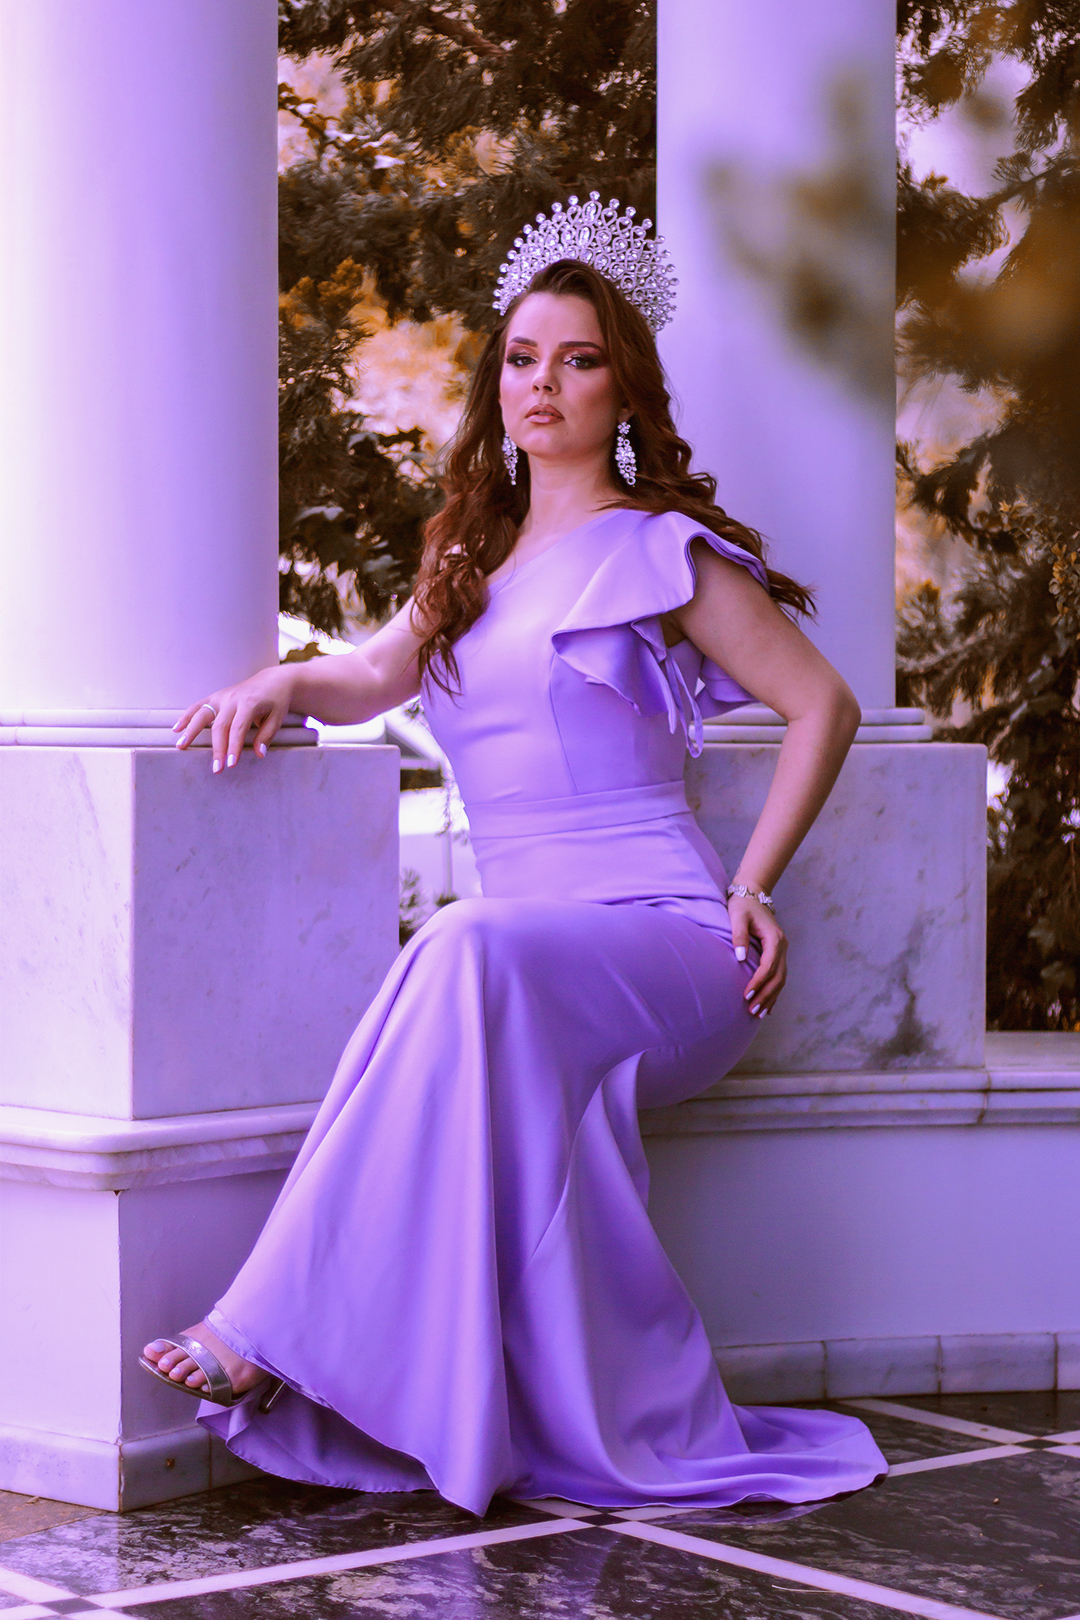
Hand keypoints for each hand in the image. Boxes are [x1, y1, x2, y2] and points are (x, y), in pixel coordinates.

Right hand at [173, 665, 296, 773]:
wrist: (273, 681)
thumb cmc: (276, 702)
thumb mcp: (277, 718)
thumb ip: (267, 735)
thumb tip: (260, 754)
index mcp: (249, 703)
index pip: (238, 728)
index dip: (234, 747)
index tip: (231, 765)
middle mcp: (232, 699)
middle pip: (220, 726)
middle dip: (217, 749)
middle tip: (216, 769)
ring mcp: (222, 696)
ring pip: (202, 714)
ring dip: (191, 730)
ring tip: (181, 746)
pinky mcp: (216, 697)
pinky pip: (198, 706)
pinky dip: (186, 716)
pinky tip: (177, 728)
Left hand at [728, 894, 786, 1017]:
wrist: (753, 894)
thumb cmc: (743, 906)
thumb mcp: (738, 916)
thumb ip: (739, 936)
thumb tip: (740, 958)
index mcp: (774, 938)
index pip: (769, 966)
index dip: (759, 982)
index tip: (746, 995)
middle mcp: (782, 947)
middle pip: (778, 977)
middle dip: (766, 995)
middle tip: (752, 1010)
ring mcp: (782, 951)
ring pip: (781, 979)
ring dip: (771, 997)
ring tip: (758, 1014)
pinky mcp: (777, 954)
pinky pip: (779, 977)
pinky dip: (774, 992)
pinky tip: (768, 1007)